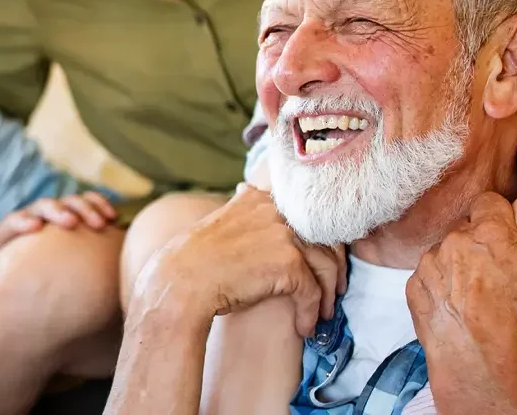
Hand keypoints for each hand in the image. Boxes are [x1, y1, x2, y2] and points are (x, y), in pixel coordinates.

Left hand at [0, 192, 116, 287]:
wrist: (32, 266)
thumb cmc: (14, 277)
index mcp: (11, 233)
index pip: (12, 221)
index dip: (22, 221)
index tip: (36, 228)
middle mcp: (34, 217)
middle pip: (43, 205)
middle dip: (59, 211)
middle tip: (72, 223)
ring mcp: (56, 213)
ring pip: (70, 200)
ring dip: (86, 207)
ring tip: (102, 224)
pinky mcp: (76, 214)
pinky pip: (89, 201)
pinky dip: (100, 204)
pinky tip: (113, 217)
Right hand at [137, 185, 345, 337]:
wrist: (182, 280)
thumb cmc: (199, 258)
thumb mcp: (224, 219)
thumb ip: (245, 206)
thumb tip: (248, 189)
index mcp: (262, 199)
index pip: (307, 215)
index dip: (320, 240)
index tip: (323, 262)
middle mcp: (276, 211)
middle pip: (323, 237)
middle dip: (333, 266)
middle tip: (334, 290)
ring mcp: (284, 234)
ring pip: (324, 264)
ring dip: (327, 293)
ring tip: (323, 314)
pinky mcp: (288, 262)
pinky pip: (311, 291)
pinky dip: (311, 312)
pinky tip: (304, 327)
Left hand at [406, 192, 516, 412]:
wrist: (481, 359)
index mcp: (488, 230)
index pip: (489, 203)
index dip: (499, 218)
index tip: (507, 237)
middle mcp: (454, 239)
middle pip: (466, 230)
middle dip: (478, 245)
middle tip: (495, 273)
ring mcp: (431, 262)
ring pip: (445, 254)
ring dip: (457, 266)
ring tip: (476, 295)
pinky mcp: (415, 286)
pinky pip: (428, 278)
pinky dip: (439, 288)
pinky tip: (456, 308)